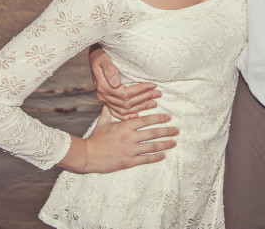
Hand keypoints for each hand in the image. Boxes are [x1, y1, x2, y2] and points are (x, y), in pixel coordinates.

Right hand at [60, 107, 177, 173]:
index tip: (168, 118)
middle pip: (152, 133)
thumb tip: (109, 102)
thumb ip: (109, 112)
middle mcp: (130, 137)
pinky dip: (155, 157)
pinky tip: (163, 155)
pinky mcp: (129, 161)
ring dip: (164, 144)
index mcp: (125, 126)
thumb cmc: (95, 138)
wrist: (88, 155)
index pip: (146, 120)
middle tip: (176, 130)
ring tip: (173, 142)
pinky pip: (145, 159)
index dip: (159, 118)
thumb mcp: (102, 122)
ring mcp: (130, 150)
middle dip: (166, 131)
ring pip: (152, 146)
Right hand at [89, 44, 160, 118]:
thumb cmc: (100, 55)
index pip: (125, 93)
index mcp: (103, 86)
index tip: (152, 85)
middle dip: (144, 98)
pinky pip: (118, 113)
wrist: (95, 56)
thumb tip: (116, 83)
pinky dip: (129, 116)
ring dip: (140, 108)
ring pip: (124, 110)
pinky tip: (139, 115)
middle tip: (158, 94)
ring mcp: (105, 100)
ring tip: (154, 103)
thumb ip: (109, 70)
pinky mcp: (108, 102)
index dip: (140, 90)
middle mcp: (103, 96)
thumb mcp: (103, 59)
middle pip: (126, 103)